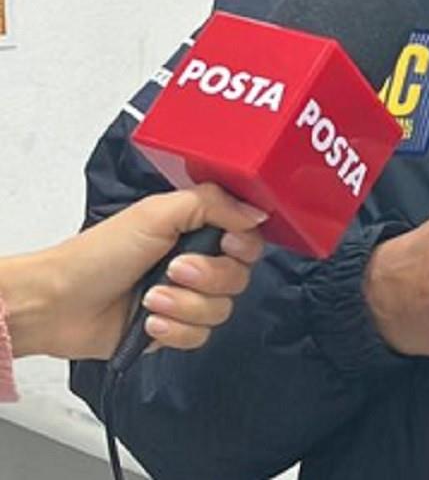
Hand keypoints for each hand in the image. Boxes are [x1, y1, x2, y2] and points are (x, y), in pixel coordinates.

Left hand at [0, 183, 267, 359]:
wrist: (58, 304)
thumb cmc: (99, 253)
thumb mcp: (157, 213)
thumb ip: (213, 203)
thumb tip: (256, 213)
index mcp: (195, 228)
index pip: (247, 237)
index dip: (243, 245)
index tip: (227, 243)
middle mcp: (196, 262)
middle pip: (240, 276)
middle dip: (209, 276)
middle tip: (175, 269)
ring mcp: (186, 298)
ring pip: (221, 310)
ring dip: (186, 305)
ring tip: (150, 300)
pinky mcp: (172, 330)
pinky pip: (199, 336)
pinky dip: (174, 330)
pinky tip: (148, 322)